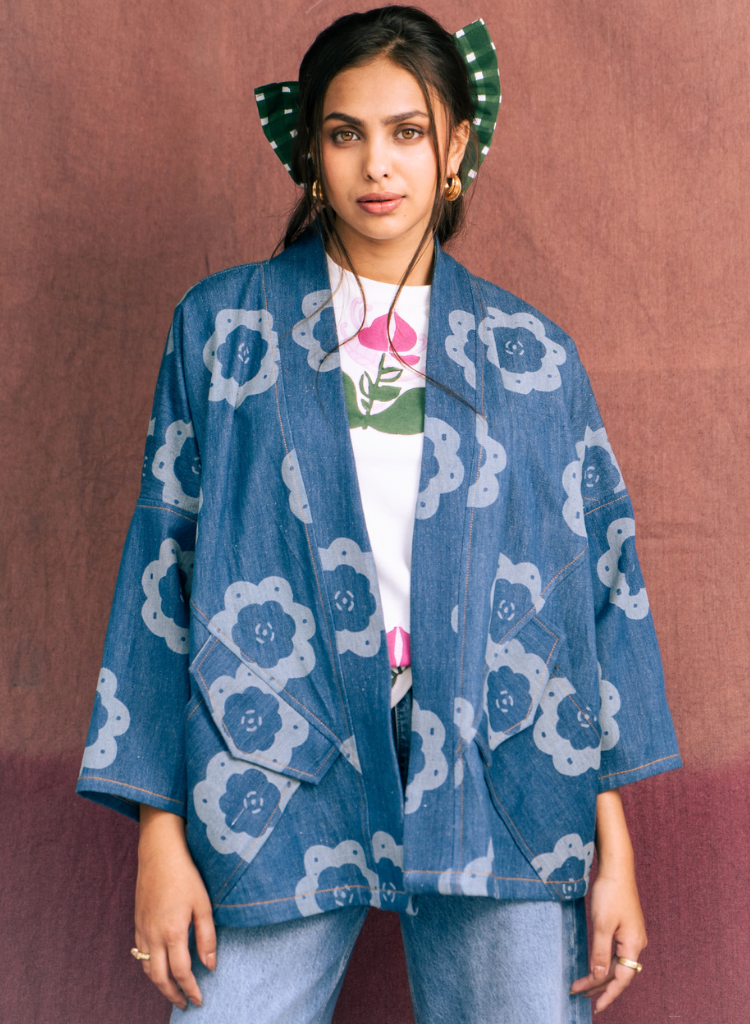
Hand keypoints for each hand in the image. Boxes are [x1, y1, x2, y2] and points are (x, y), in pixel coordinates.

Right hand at [134, 805, 216, 1009]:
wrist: (159, 853)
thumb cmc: (185, 875)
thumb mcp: (203, 904)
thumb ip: (207, 937)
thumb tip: (210, 966)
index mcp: (172, 932)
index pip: (181, 972)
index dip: (190, 990)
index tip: (198, 1000)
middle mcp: (153, 935)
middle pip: (159, 978)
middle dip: (172, 994)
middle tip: (185, 1004)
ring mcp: (142, 929)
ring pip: (146, 968)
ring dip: (159, 984)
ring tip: (173, 990)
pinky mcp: (137, 922)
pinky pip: (139, 954)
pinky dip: (148, 967)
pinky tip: (158, 966)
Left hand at [570, 789, 646, 1012]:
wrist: (617, 867)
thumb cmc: (610, 893)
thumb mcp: (602, 924)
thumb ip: (601, 952)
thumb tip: (600, 977)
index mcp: (634, 944)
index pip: (622, 978)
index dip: (608, 995)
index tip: (596, 1008)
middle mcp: (636, 942)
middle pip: (618, 972)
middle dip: (599, 985)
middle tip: (578, 994)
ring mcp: (632, 935)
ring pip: (616, 962)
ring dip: (600, 974)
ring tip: (582, 985)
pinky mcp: (625, 927)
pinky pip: (616, 951)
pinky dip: (603, 961)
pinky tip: (594, 965)